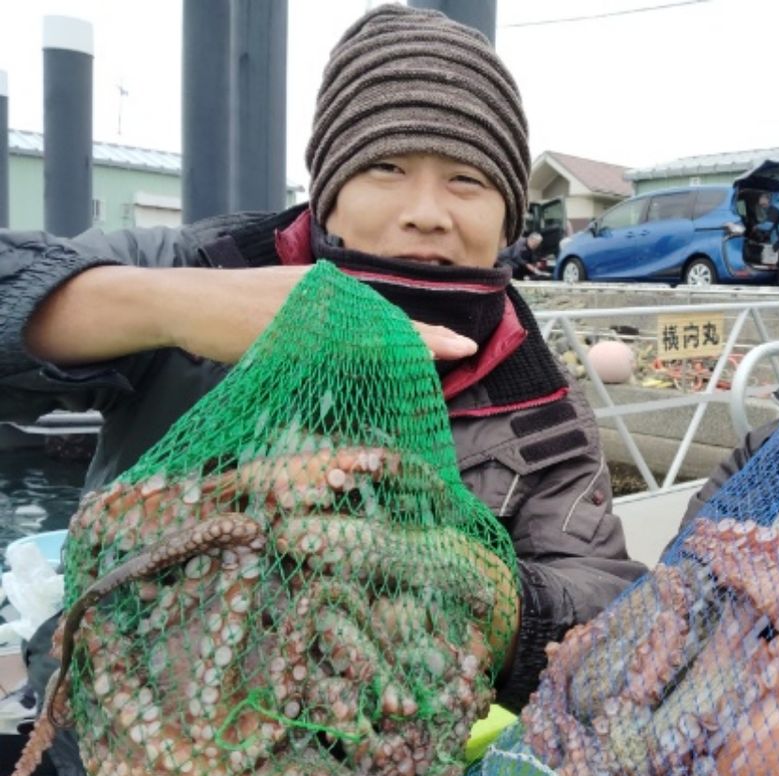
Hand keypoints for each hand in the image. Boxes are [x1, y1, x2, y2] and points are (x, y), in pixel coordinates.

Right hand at [168, 267, 476, 363]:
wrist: (186, 302)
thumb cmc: (233, 314)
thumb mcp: (286, 314)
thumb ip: (321, 327)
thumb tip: (351, 353)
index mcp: (328, 293)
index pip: (382, 318)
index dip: (419, 333)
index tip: (455, 345)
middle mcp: (324, 294)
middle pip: (384, 320)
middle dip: (425, 337)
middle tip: (465, 349)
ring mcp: (308, 308)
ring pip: (367, 330)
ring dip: (407, 343)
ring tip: (446, 353)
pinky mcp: (288, 326)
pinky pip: (333, 343)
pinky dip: (365, 350)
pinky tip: (391, 354)